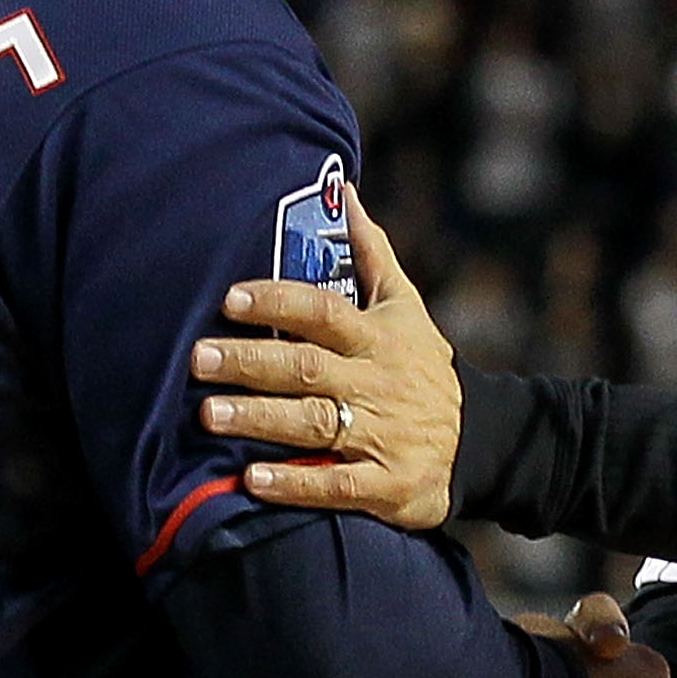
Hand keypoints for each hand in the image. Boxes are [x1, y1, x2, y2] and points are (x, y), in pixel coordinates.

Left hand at [191, 185, 459, 530]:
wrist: (477, 441)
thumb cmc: (420, 365)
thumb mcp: (404, 307)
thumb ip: (371, 252)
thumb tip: (342, 191)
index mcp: (377, 337)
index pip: (324, 311)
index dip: (278, 302)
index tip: (230, 298)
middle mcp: (378, 382)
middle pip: (308, 368)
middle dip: (251, 362)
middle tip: (198, 358)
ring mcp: (383, 435)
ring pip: (316, 424)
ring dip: (261, 419)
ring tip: (209, 414)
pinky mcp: (388, 486)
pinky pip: (337, 486)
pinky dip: (296, 483)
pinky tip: (253, 480)